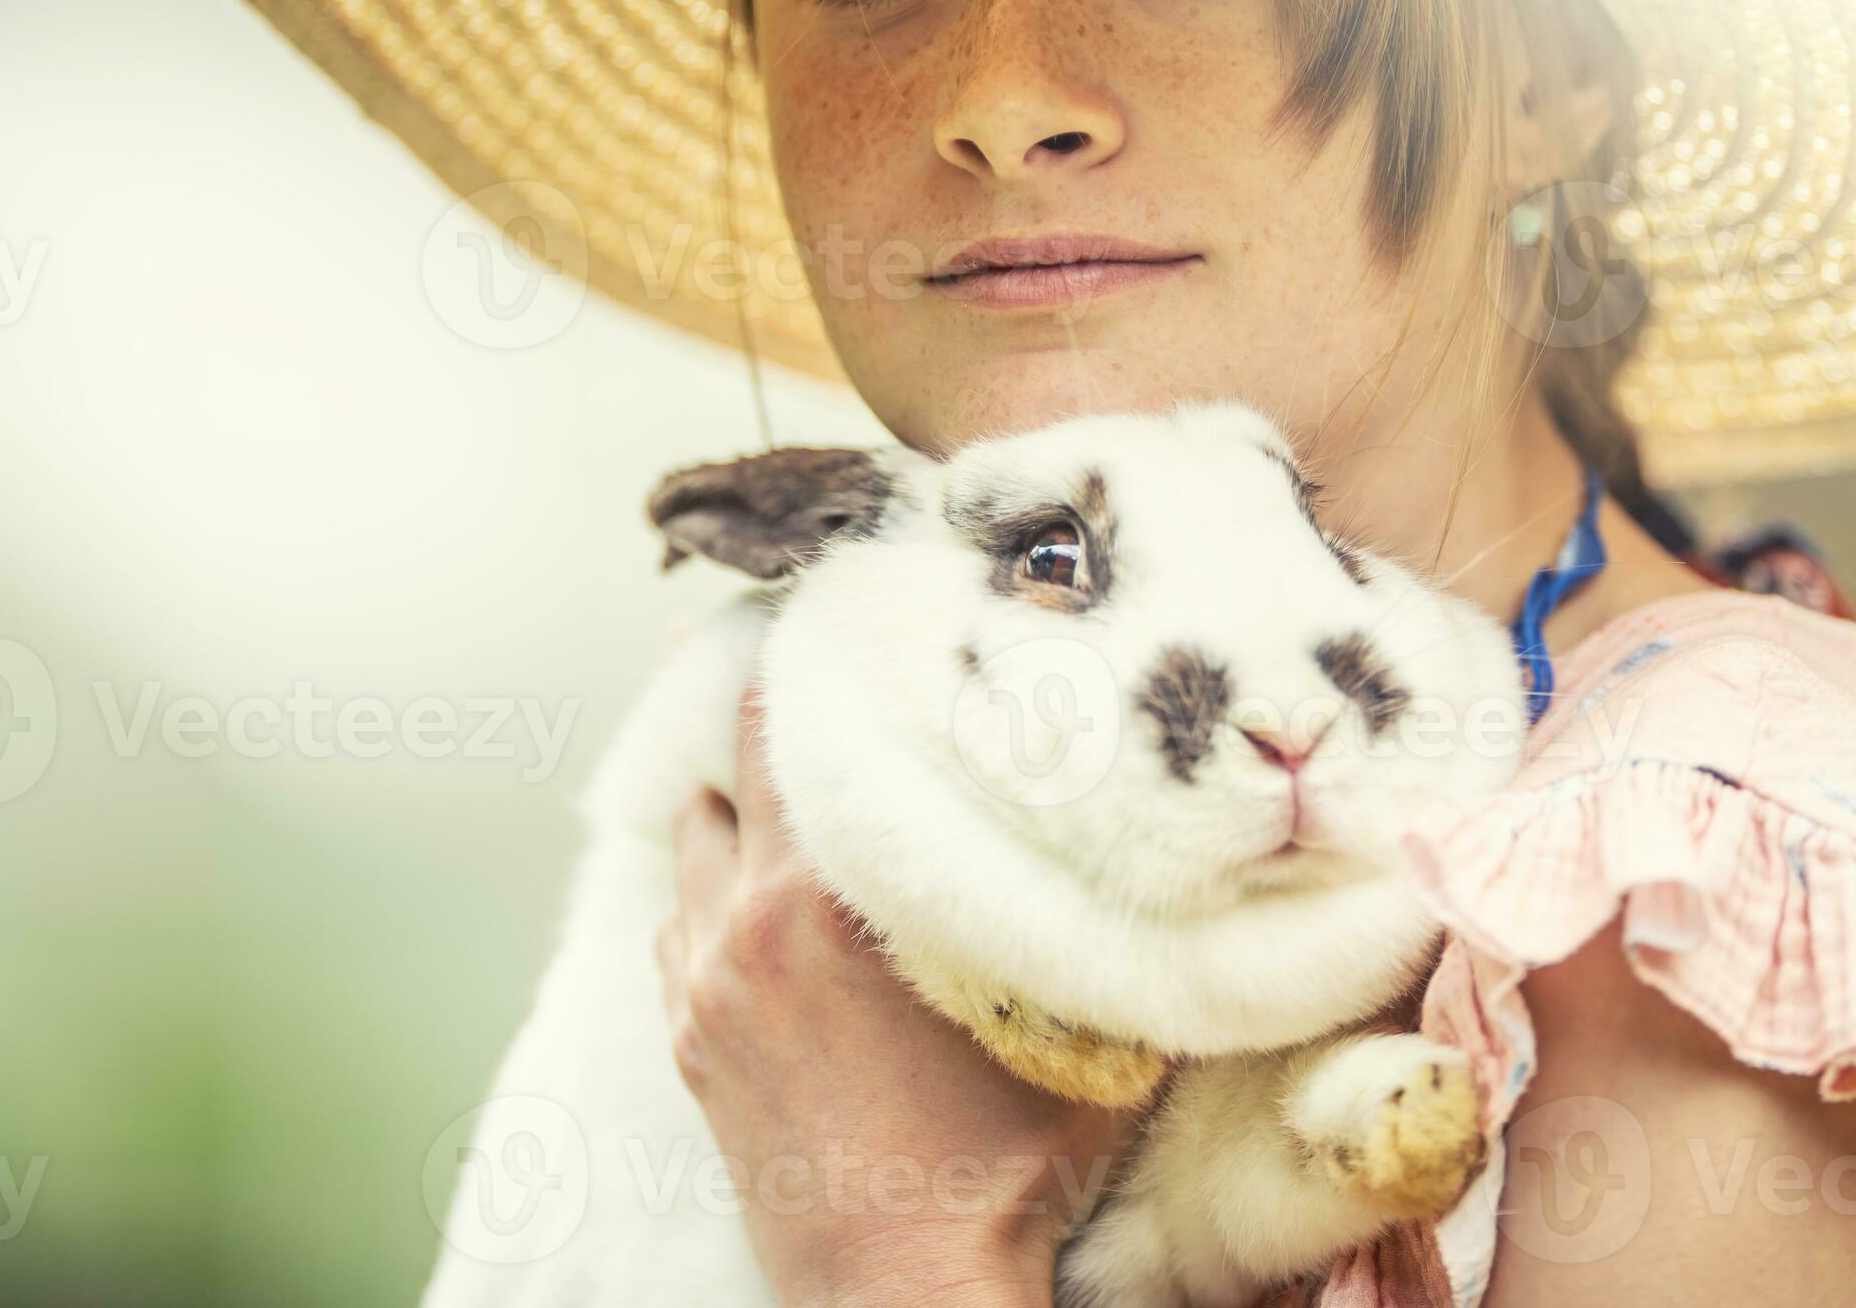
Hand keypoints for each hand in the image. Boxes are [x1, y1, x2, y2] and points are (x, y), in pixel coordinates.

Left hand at [658, 685, 1135, 1305]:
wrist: (905, 1296)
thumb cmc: (1003, 1164)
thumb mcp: (1076, 1020)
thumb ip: (1095, 911)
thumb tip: (1170, 831)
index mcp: (823, 899)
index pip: (787, 721)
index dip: (824, 657)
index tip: (861, 615)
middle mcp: (742, 925)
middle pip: (734, 761)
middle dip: (784, 717)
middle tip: (846, 684)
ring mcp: (702, 986)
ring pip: (702, 840)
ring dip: (749, 809)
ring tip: (820, 792)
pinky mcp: (690, 1042)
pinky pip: (685, 921)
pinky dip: (723, 891)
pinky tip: (783, 899)